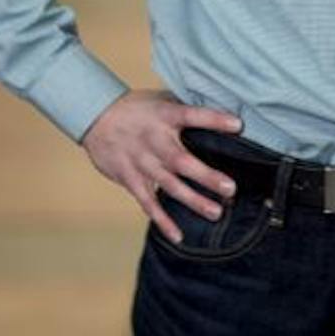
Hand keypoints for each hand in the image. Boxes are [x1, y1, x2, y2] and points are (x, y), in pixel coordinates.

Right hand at [81, 90, 242, 243]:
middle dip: (206, 176)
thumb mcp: (161, 100)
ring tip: (215, 212)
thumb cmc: (136, 108)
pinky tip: (178, 235)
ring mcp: (142, 162)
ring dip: (193, 200)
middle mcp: (154, 140)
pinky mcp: (130, 178)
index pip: (192, 115)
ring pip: (169, 185)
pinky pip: (148, 202)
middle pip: (182, 160)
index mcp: (165, 115)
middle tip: (230, 188)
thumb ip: (185, 109)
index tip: (238, 125)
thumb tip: (221, 115)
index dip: (214, 120)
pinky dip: (162, 220)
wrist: (96, 117)